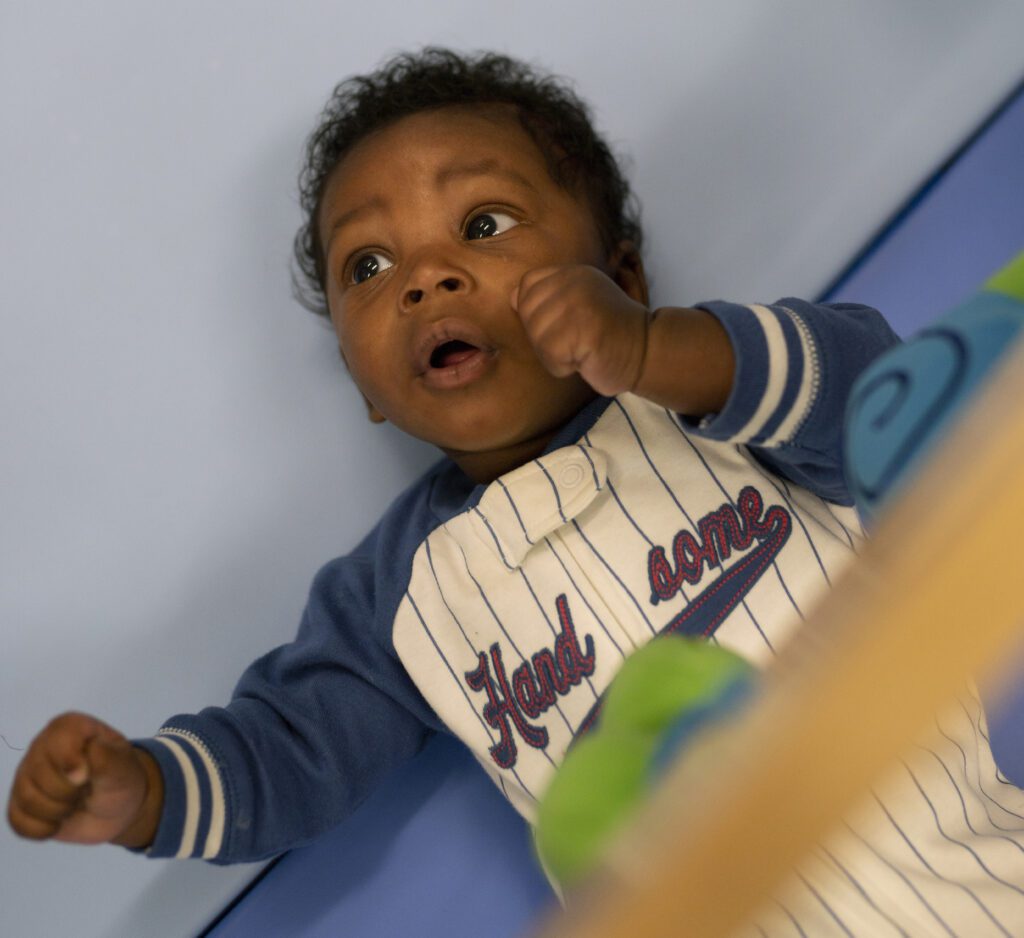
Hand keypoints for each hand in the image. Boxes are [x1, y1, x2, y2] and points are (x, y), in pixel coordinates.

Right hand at [7, 712, 160, 847]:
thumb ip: (106, 758)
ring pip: (27, 799)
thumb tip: (77, 767)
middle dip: (68, 792)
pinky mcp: (20, 803)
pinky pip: (17, 820)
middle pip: (38, 773)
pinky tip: (58, 823)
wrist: (117, 808)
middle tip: (85, 792)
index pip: (57, 739)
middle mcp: (42, 747)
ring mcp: (28, 775)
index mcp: (69, 728)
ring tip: (74, 806)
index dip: (69, 762)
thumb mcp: (124, 766)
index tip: (85, 777)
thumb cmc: (121, 778)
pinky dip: (41, 829)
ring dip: (57, 812)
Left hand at [512, 265, 649, 395]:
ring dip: (555, 354)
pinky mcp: (583, 330)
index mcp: (572, 273)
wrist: (648, 351)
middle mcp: (574, 282)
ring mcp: (579, 304)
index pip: (525, 286)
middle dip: (543, 336)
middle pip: (525, 312)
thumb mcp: (580, 305)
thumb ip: (548, 297)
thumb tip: (512, 297)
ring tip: (582, 350)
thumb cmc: (609, 335)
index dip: (535, 311)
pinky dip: (564, 367)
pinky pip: (550, 356)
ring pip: (536, 337)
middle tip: (575, 340)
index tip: (564, 324)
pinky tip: (585, 359)